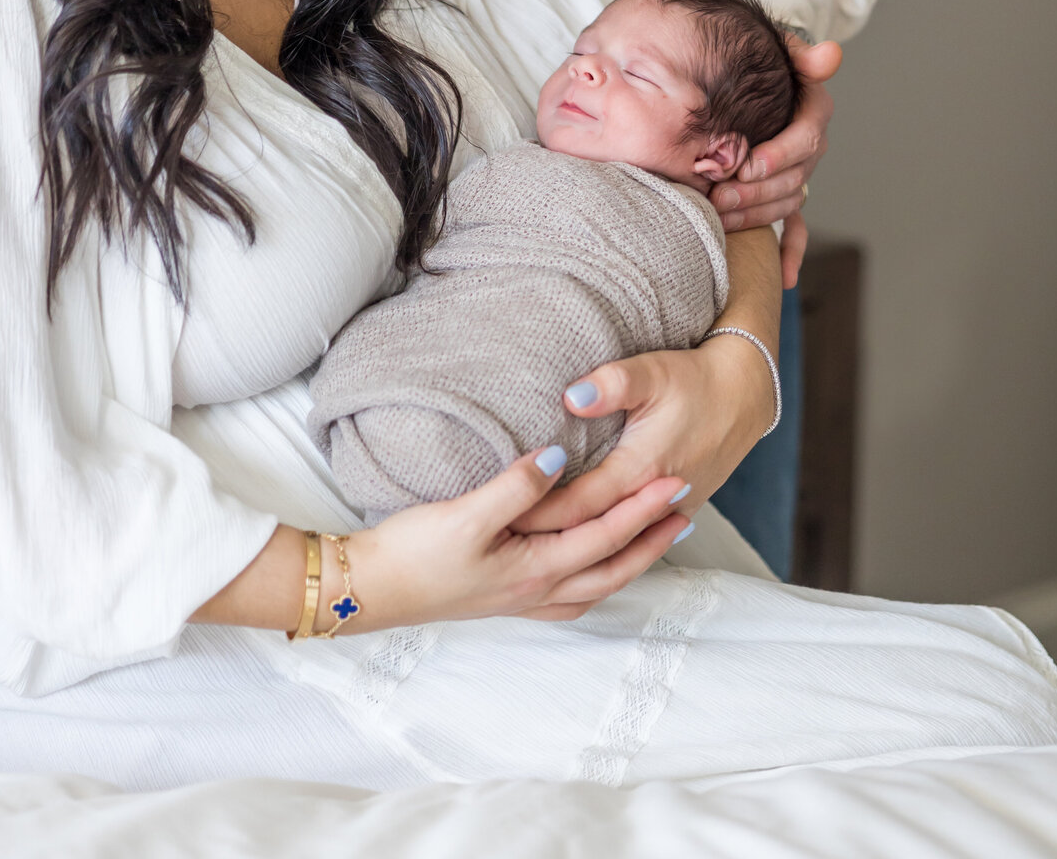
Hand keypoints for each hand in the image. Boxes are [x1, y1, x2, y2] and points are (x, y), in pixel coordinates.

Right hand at [332, 448, 690, 629]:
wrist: (371, 592)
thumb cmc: (414, 554)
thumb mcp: (466, 513)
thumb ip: (516, 487)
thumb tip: (556, 457)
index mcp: (536, 568)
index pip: (606, 535)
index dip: (643, 508)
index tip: (675, 481)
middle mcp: (538, 590)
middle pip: (613, 566)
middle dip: (652, 538)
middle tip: (686, 509)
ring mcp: (523, 600)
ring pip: (596, 583)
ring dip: (630, 560)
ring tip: (654, 536)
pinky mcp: (505, 599)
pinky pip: (571, 592)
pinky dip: (596, 577)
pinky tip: (591, 565)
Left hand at [511, 337, 773, 534]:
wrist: (745, 395)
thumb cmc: (696, 380)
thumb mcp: (653, 371)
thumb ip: (612, 384)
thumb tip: (572, 397)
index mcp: (640, 469)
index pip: (578, 505)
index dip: (538, 515)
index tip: (500, 521)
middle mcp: (652, 499)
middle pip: (589, 533)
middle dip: (544, 542)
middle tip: (498, 550)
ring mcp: (666, 511)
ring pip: (611, 546)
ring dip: (572, 552)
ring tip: (525, 560)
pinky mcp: (673, 511)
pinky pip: (631, 543)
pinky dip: (600, 552)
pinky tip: (574, 557)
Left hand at [709, 35, 841, 287]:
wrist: (740, 80)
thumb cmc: (758, 63)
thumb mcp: (777, 49)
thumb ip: (800, 52)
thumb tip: (830, 55)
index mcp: (812, 112)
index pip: (806, 137)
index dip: (780, 154)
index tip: (750, 164)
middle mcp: (809, 148)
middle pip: (793, 178)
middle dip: (757, 191)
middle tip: (721, 196)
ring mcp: (797, 176)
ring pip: (786, 204)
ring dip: (757, 216)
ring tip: (722, 218)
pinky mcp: (783, 197)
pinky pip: (795, 229)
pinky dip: (791, 253)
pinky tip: (784, 277)